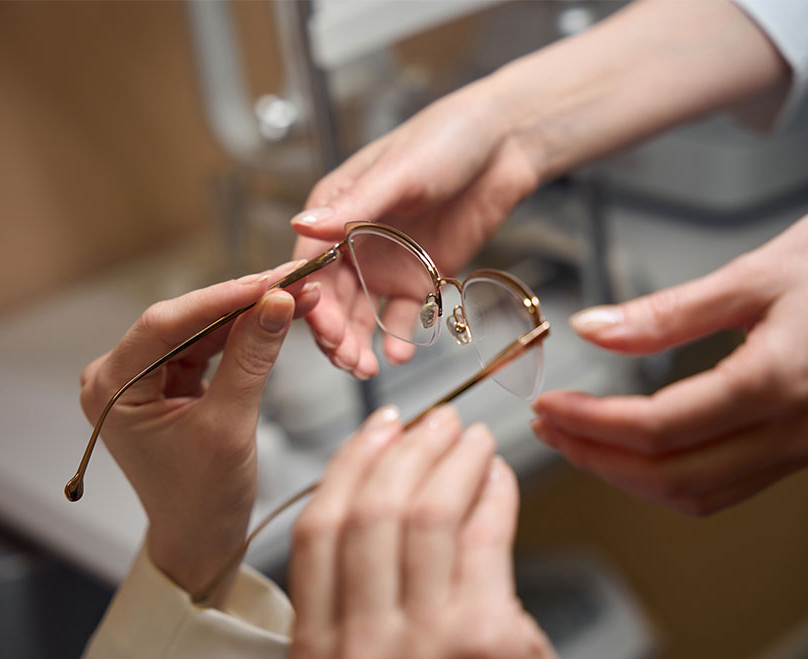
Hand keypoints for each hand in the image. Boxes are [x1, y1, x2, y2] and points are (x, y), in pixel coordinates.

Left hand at [79, 261, 318, 603]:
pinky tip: (275, 316)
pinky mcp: (168, 381)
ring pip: (199, 329)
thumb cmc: (200, 499)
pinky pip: (207, 346)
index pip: (164, 324)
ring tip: (294, 294)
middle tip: (292, 280)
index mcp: (111, 389)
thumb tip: (278, 302)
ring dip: (247, 313)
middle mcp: (118, 376)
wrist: (199, 539)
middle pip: (183, 320)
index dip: (220, 298)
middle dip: (240, 301)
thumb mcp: (229, 427)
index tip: (269, 281)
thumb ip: (251, 359)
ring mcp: (143, 377)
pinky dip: (241, 334)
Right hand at [289, 405, 557, 658]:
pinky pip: (484, 540)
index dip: (350, 467)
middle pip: (370, 512)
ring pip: (425, 514)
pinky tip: (502, 478)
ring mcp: (420, 645)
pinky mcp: (484, 643)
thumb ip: (358, 611)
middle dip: (406, 450)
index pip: (318, 531)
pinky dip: (495, 496)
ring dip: (452, 460)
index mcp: (317, 655)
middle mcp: (357, 647)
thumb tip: (390, 509)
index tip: (377, 430)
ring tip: (473, 437)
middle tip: (435, 420)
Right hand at [291, 75, 540, 379]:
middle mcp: (354, 242)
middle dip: (335, 332)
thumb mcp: (398, 172)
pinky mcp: (420, 278)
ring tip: (366, 368)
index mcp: (336, 210)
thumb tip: (302, 226)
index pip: (312, 263)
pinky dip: (399, 338)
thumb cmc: (445, 140)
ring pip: (363, 315)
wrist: (505, 144)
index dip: (312, 299)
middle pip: (334, 299)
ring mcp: (386, 263)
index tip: (322, 327)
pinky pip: (405, 316)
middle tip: (347, 359)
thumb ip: (353, 206)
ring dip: (360, 343)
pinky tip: (400, 355)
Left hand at [532, 200, 807, 514]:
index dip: (591, 425)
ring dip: (630, 476)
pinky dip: (672, 477)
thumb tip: (593, 330)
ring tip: (581, 442)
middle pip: (672, 476)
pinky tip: (640, 451)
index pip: (657, 427)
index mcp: (778, 381)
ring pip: (701, 493)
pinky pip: (731, 485)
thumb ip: (668, 311)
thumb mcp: (756, 271)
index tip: (548, 407)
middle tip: (549, 430)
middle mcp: (797, 429)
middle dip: (598, 459)